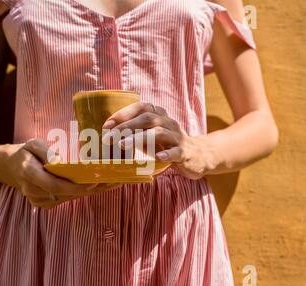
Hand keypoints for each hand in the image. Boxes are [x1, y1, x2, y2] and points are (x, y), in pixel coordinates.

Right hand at [2, 139, 119, 208]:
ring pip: (69, 197)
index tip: (93, 182)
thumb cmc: (24, 153)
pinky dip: (83, 192)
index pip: (54, 184)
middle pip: (66, 193)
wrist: (10, 168)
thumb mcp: (32, 143)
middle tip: (113, 181)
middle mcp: (34, 192)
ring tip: (113, 183)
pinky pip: (67, 199)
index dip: (74, 186)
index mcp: (29, 174)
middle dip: (90, 188)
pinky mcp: (46, 204)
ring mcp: (39, 201)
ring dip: (91, 191)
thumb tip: (62, 161)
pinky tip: (101, 186)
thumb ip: (46, 151)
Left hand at [102, 102, 220, 179]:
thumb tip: (109, 136)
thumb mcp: (152, 135)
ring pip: (159, 133)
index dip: (123, 114)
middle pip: (147, 119)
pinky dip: (167, 154)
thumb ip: (136, 132)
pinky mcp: (185, 153)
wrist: (199, 155)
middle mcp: (168, 122)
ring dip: (139, 138)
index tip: (106, 125)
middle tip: (108, 138)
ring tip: (123, 145)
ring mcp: (177, 137)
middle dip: (126, 127)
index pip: (141, 108)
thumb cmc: (167, 145)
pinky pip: (176, 152)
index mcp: (160, 116)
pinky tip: (158, 157)